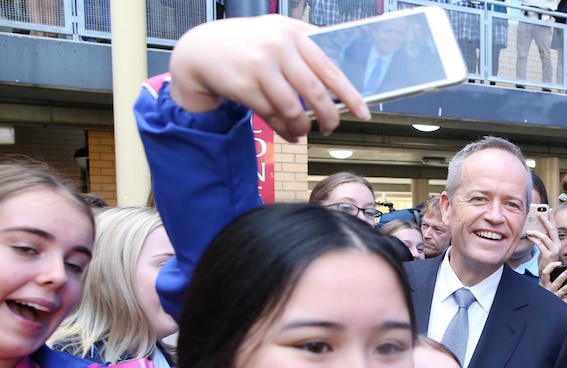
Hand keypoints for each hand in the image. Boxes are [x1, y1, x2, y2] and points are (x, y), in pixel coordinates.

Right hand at [168, 15, 368, 142]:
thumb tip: (338, 87)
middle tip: (331, 128)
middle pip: (316, 92)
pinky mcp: (244, 86)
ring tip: (304, 131)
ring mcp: (261, 66)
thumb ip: (305, 52)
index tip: (363, 113)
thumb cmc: (246, 45)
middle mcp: (279, 46)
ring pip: (294, 108)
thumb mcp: (276, 34)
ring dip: (303, 126)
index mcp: (293, 33)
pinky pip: (273, 116)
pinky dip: (285, 129)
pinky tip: (290, 134)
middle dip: (329, 116)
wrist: (201, 50)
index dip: (350, 95)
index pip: (330, 68)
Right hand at [539, 260, 566, 303]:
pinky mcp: (560, 303)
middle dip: (566, 273)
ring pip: (565, 289)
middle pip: (558, 280)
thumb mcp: (543, 287)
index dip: (552, 266)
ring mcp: (555, 297)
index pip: (545, 273)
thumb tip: (558, 268)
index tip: (559, 263)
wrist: (543, 312)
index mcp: (543, 284)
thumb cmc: (544, 297)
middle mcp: (548, 290)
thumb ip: (548, 280)